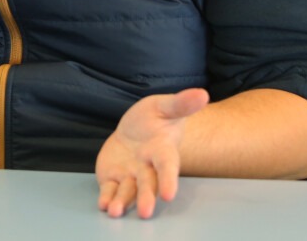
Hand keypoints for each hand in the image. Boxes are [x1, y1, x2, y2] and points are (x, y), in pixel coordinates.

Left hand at [95, 88, 209, 218]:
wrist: (136, 128)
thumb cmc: (154, 118)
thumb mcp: (164, 106)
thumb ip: (181, 103)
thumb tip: (202, 93)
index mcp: (163, 151)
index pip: (167, 167)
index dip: (169, 180)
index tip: (169, 194)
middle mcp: (148, 168)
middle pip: (148, 184)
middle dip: (146, 197)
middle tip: (146, 212)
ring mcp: (131, 175)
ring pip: (129, 191)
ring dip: (122, 202)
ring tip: (115, 211)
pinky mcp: (113, 177)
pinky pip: (110, 189)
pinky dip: (107, 197)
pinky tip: (103, 205)